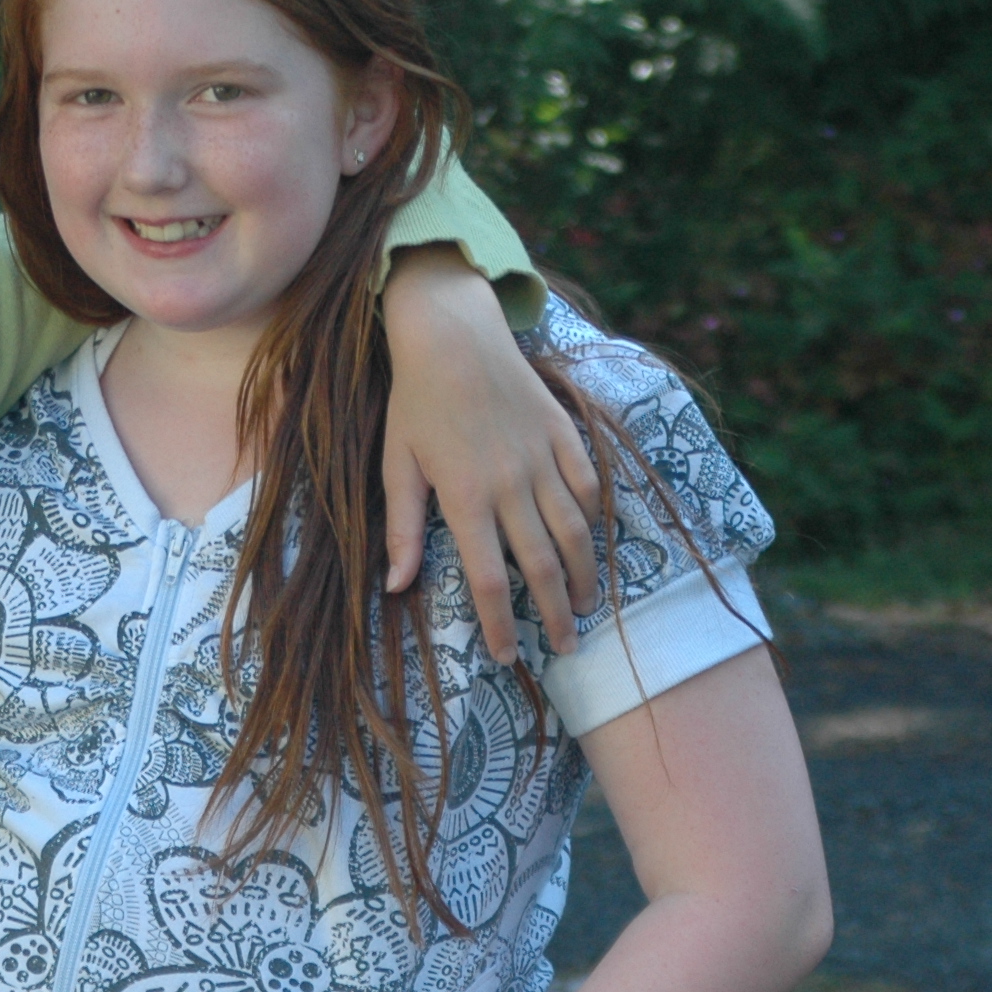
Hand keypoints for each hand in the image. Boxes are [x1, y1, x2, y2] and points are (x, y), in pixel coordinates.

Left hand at [377, 248, 600, 659]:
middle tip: (565, 648)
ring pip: (575, 532)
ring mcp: (543, 459)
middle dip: (554, 614)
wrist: (454, 335)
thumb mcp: (397, 465)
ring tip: (585, 608)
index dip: (500, 623)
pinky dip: (594, 521)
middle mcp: (511, 484)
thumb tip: (398, 586)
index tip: (509, 656)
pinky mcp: (564, 435)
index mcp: (465, 497)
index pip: (488, 578)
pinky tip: (594, 547)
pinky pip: (588, 487)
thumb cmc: (415, 403)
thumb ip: (404, 529)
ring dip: (583, 576)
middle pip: (542, 565)